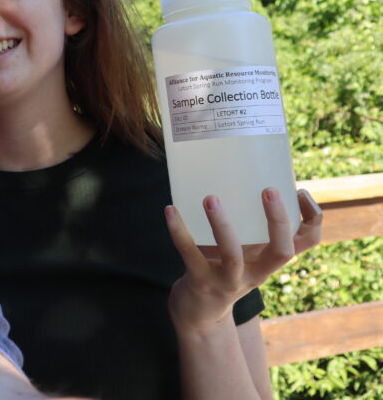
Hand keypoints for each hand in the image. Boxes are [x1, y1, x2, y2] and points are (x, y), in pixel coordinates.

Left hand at [165, 187, 322, 332]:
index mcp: (271, 259)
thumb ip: (250, 223)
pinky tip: (170, 210)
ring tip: (211, 198)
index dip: (313, 219)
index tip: (300, 191)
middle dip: (278, 222)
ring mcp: (229, 280)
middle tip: (268, 190)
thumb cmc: (224, 267)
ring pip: (233, 255)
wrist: (200, 311)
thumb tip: (242, 173)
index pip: (308, 242)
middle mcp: (257, 272)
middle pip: (282, 252)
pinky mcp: (201, 281)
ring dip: (222, 226)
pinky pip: (190, 254)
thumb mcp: (245, 249)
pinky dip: (179, 231)